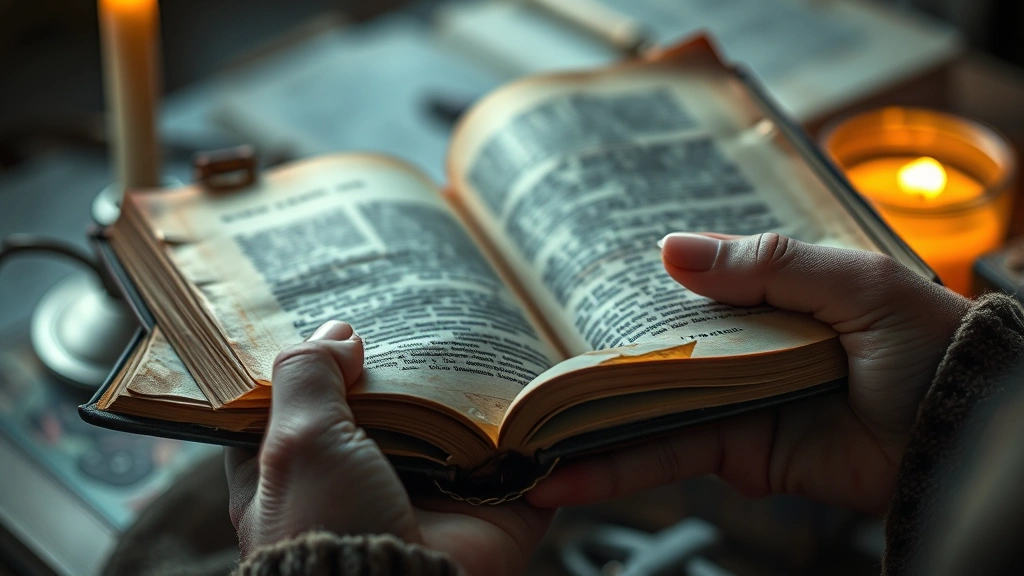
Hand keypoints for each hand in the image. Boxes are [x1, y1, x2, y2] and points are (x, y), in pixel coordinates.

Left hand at [226, 321, 551, 575]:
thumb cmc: (330, 525)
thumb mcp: (295, 440)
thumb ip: (307, 376)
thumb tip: (339, 333)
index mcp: (306, 472)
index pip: (301, 407)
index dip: (317, 365)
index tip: (338, 318)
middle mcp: (369, 482)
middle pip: (388, 407)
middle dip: (407, 367)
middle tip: (422, 311)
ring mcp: (435, 495)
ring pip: (456, 426)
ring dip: (476, 390)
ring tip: (489, 328)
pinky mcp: (493, 509)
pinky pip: (522, 460)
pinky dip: (533, 429)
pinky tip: (536, 378)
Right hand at [528, 233, 969, 512]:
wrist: (963, 427)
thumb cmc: (924, 341)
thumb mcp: (852, 280)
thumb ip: (765, 263)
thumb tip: (671, 250)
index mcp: (768, 297)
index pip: (685, 291)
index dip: (629, 293)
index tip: (562, 291)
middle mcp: (742, 349)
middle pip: (653, 352)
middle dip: (590, 362)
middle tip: (526, 370)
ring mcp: (735, 404)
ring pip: (648, 409)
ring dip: (586, 424)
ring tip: (524, 434)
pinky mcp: (739, 457)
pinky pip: (670, 457)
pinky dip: (617, 470)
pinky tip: (565, 478)